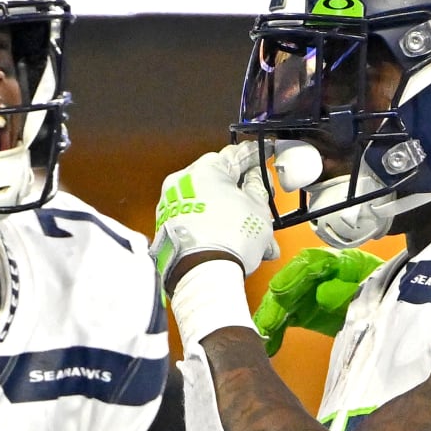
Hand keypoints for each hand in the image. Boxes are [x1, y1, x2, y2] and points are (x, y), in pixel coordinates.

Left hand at [150, 143, 278, 290]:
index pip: (235, 155)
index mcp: (205, 169)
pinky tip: (235, 245)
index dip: (254, 156)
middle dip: (244, 196)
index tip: (263, 154)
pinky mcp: (167, 228)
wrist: (201, 276)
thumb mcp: (258, 209)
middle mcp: (183, 183)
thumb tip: (254, 177)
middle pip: (220, 183)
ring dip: (233, 219)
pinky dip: (215, 228)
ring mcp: (172, 206)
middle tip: (262, 202)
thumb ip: (257, 187)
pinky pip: (198, 220)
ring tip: (257, 240)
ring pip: (210, 206)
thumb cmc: (230, 240)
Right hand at [252, 246, 382, 354]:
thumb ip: (347, 289)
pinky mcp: (301, 312)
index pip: (307, 264)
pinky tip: (269, 344)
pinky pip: (284, 320)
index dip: (291, 277)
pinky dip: (275, 332)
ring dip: (270, 319)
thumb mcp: (370, 284)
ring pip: (281, 303)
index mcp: (332, 260)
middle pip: (287, 285)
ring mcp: (305, 294)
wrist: (385, 300)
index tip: (279, 291)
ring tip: (264, 336)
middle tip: (266, 322)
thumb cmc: (380, 286)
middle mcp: (312, 275)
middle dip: (275, 304)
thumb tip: (321, 295)